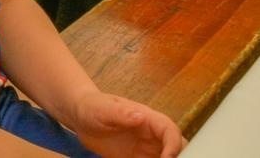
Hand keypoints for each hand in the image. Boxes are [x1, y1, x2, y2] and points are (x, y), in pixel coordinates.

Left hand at [69, 90, 183, 157]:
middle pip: (177, 147)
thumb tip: (139, 116)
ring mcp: (147, 149)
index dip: (173, 145)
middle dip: (178, 157)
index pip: (170, 131)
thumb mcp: (103, 109)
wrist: (81, 117)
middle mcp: (152, 136)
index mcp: (148, 119)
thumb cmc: (92, 107)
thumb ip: (120, 113)